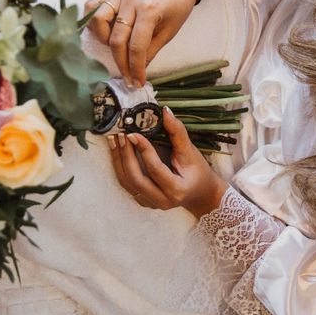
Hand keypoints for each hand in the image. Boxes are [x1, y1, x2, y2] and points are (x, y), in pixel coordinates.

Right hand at [84, 0, 205, 85]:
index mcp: (149, 10)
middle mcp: (131, 0)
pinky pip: (92, 5)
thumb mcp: (169, 31)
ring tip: (115, 50)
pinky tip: (102, 32)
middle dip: (121, 63)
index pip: (136, 46)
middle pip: (117, 38)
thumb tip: (137, 70)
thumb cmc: (176, 7)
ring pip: (98, 20)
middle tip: (127, 77)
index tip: (137, 82)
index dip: (135, 68)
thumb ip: (151, 50)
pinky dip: (92, 21)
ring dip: (104, 40)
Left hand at [109, 106, 226, 217]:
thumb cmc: (198, 171)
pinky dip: (120, 167)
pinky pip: (127, 185)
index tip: (133, 133)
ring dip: (119, 160)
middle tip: (121, 135)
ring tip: (115, 140)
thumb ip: (177, 132)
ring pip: (127, 182)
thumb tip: (165, 111)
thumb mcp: (190, 151)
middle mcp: (162, 200)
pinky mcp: (143, 201)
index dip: (144, 150)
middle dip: (126, 155)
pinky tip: (117, 152)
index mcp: (177, 189)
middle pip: (136, 178)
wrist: (200, 193)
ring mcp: (151, 203)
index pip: (155, 169)